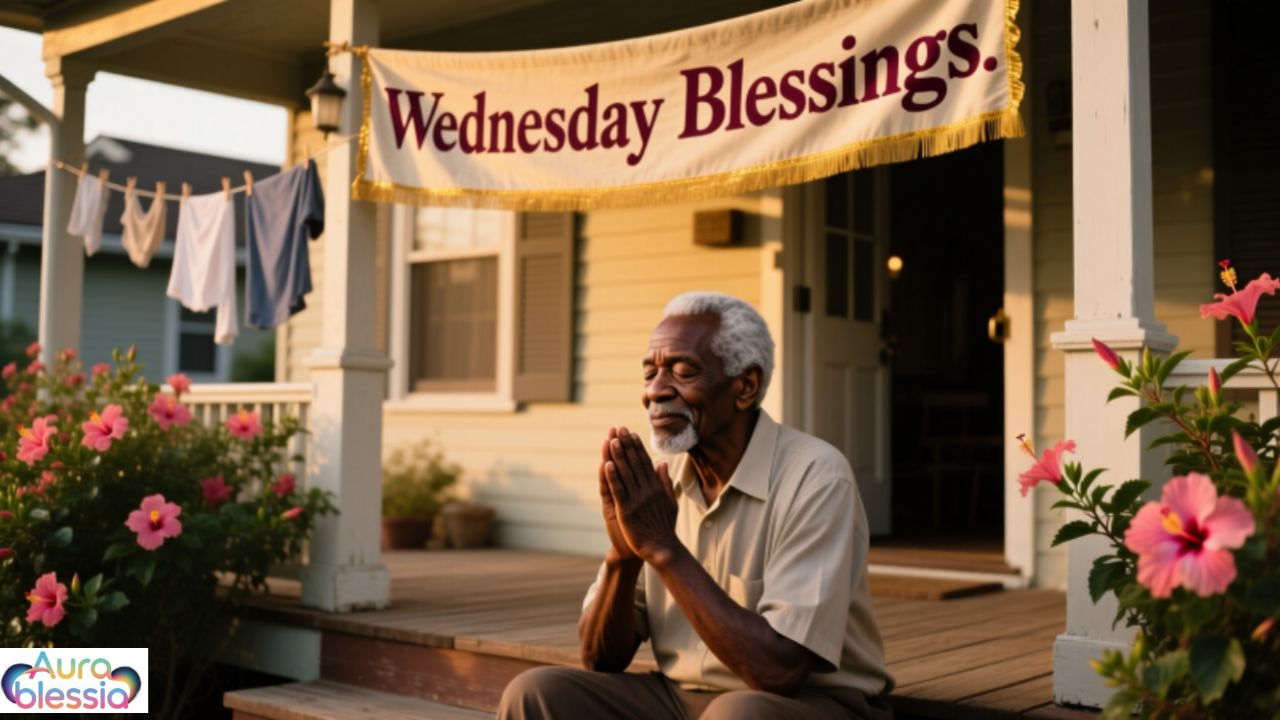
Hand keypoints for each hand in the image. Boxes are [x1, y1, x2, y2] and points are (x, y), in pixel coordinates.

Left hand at [604, 427, 678, 563]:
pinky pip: (618, 491)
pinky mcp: (626, 510)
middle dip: (626, 445)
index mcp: (656, 487)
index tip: (631, 433)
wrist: (661, 548)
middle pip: (634, 463)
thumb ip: (665, 482)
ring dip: (618, 456)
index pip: (645, 462)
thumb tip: (662, 463)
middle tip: (619, 429)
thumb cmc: (664, 527)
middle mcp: (647, 491)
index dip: (637, 447)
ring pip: (625, 474)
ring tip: (612, 440)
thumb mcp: (669, 501)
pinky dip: (612, 477)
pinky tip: (606, 465)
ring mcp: (637, 500)